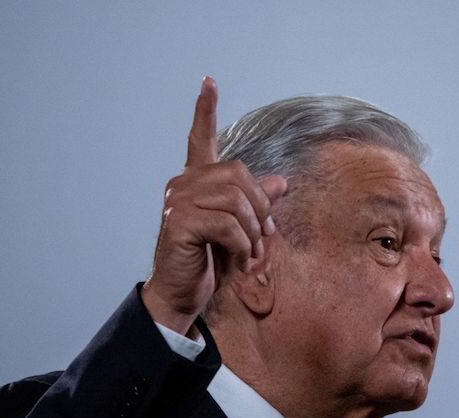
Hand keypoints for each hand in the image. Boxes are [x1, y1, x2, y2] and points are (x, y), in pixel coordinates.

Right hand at [142, 77, 286, 334]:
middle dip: (259, 209)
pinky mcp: (179, 223)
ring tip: (250, 254)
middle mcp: (183, 185)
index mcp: (197, 182)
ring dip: (252, 233)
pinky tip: (238, 259)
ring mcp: (178, 202)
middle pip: (239, 176)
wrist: (183, 293)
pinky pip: (227, 225)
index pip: (201, 139)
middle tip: (262, 239)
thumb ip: (256, 204)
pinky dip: (241, 246)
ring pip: (236, 201)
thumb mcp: (239, 229)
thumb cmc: (209, 260)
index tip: (209, 82)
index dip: (205, 111)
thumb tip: (281, 182)